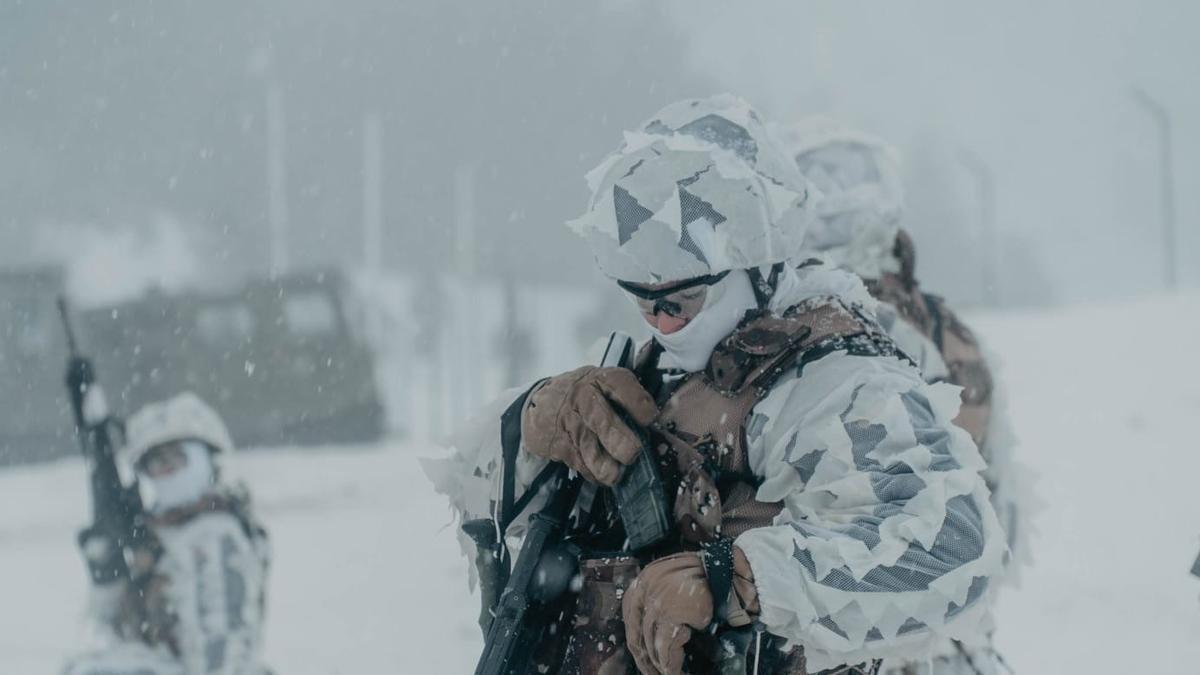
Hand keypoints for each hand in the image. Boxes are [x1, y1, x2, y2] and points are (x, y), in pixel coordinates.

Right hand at [521, 366, 657, 485]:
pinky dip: (596, 475)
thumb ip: (628, 397)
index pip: (623, 388)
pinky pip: (585, 469)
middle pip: (608, 426)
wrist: (540, 403)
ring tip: (616, 470)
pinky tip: (601, 470)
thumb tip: (656, 425)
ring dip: (610, 469)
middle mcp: (585, 400)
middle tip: (633, 452)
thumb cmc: (583, 393)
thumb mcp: (603, 382)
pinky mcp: (562, 448)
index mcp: (601, 380)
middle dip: (625, 445)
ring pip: (595, 456)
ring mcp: (572, 426)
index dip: (640, 407)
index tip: (648, 419)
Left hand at [622, 553, 712, 674]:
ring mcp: (656, 600)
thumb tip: (652, 636)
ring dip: (658, 664)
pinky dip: (670, 663)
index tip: (643, 656)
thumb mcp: (676, 584)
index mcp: (645, 578)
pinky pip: (664, 647)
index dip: (637, 640)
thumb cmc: (710, 578)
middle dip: (644, 657)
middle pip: (636, 632)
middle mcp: (645, 587)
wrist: (730, 568)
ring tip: (668, 673)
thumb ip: (661, 602)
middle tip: (654, 672)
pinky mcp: (671, 613)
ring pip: (649, 643)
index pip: (631, 616)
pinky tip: (674, 671)